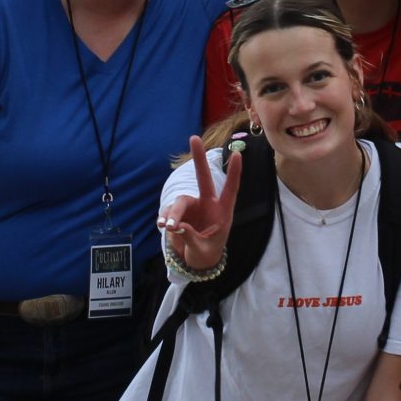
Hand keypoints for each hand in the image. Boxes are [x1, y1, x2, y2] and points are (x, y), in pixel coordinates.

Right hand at [157, 135, 241, 272]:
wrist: (195, 262)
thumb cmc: (206, 254)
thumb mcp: (203, 250)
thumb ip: (191, 238)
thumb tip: (176, 226)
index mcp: (222, 212)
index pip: (230, 189)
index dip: (234, 173)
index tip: (238, 154)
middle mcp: (207, 204)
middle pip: (204, 178)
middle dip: (198, 158)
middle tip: (193, 138)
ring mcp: (192, 207)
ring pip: (180, 202)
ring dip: (172, 213)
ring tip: (167, 227)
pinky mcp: (178, 213)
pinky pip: (169, 212)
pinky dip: (165, 218)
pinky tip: (162, 226)